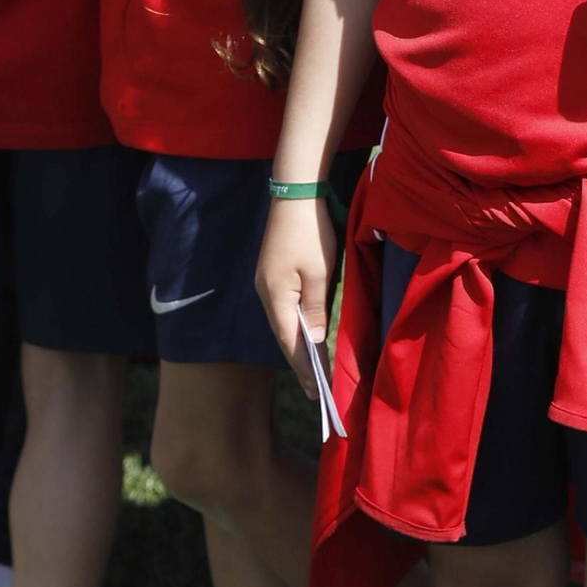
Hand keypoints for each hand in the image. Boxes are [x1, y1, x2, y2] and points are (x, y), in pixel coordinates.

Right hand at [255, 194, 338, 395]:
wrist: (295, 194)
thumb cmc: (311, 233)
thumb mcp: (320, 273)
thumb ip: (315, 309)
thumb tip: (313, 341)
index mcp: (276, 297)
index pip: (290, 343)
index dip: (304, 367)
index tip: (316, 392)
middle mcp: (266, 294)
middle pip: (284, 336)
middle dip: (300, 363)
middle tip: (315, 391)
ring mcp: (267, 284)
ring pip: (283, 323)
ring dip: (298, 346)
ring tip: (313, 370)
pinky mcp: (272, 274)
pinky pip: (285, 309)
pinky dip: (296, 327)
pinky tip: (306, 336)